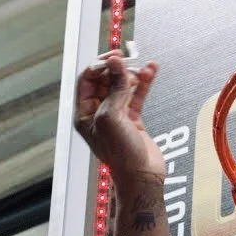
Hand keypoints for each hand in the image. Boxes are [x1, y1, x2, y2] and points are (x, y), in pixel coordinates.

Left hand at [73, 53, 164, 181]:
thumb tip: (116, 63)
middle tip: (127, 59)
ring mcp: (116, 115)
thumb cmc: (121, 154)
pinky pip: (137, 94)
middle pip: (104, 80)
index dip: (100, 66)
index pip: (87, 80)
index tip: (114, 58)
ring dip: (132, 73)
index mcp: (84, 113)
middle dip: (116, 68)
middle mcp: (98, 113)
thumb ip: (114, 88)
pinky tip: (151, 70)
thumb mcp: (111, 117)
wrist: (142, 177)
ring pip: (122, 85)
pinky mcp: (133, 119)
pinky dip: (144, 82)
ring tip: (142, 67)